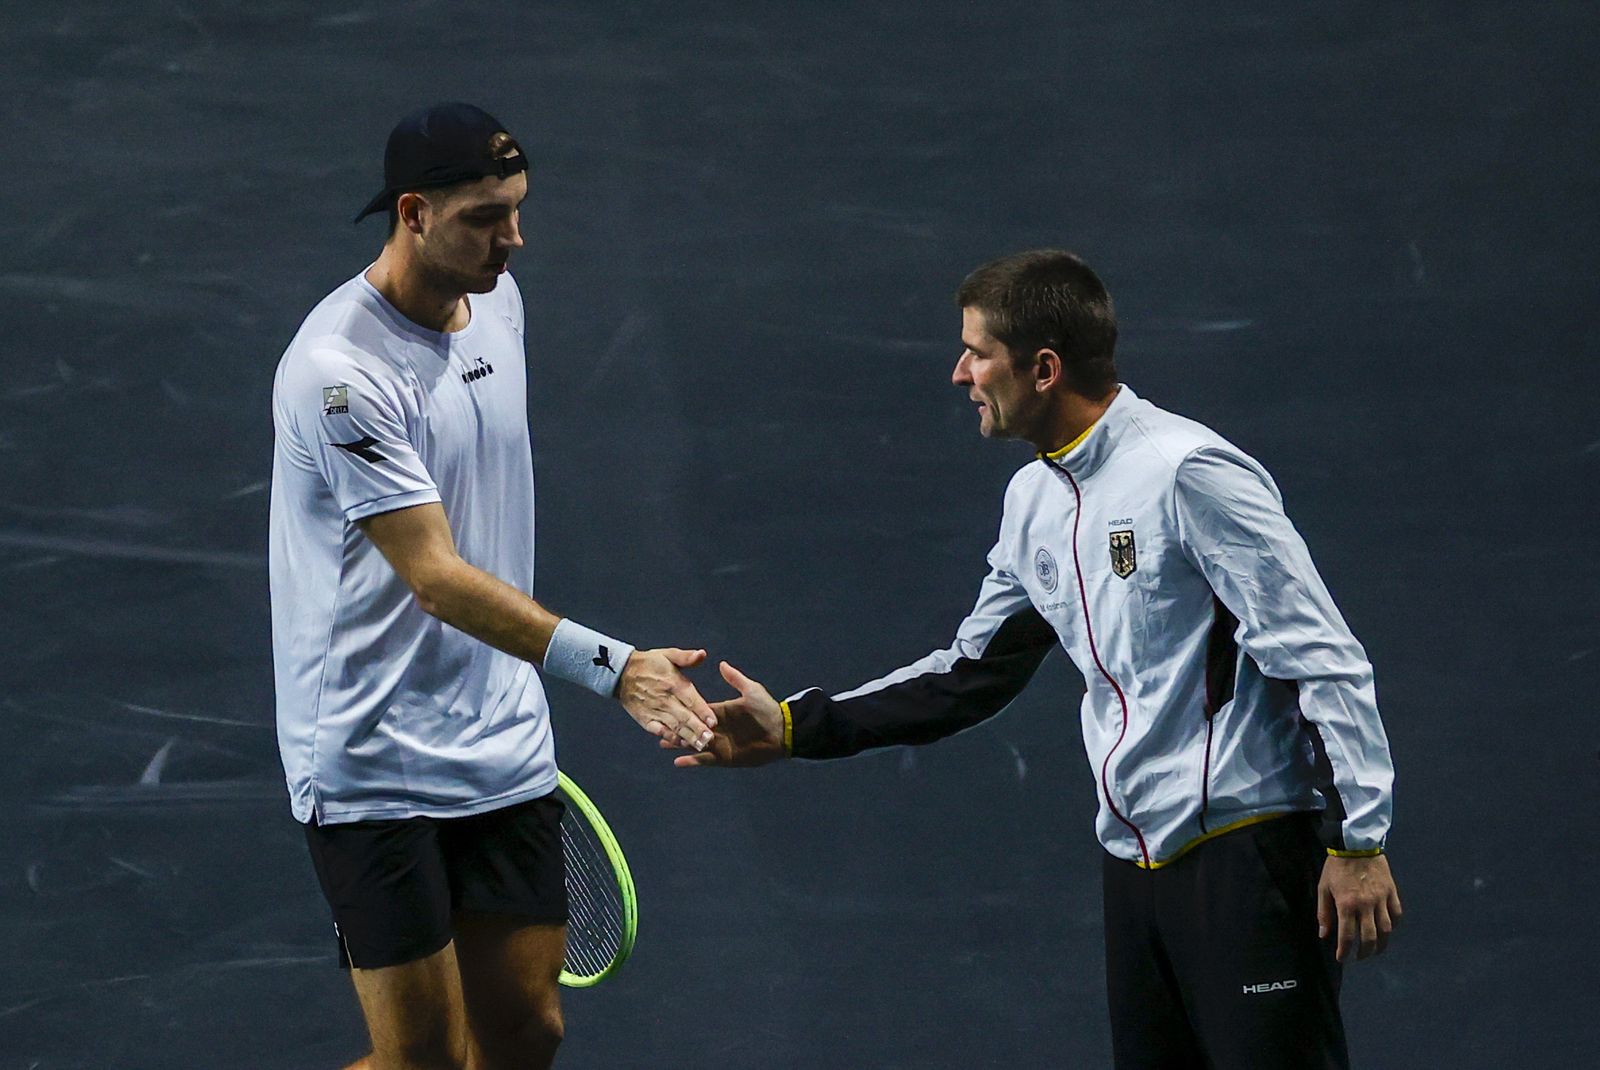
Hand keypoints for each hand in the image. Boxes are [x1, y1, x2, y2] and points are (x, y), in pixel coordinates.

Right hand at [617, 647, 716, 750]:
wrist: (621, 673)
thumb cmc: (649, 663)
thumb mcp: (668, 654)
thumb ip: (686, 657)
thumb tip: (702, 654)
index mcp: (673, 683)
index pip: (691, 699)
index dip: (703, 711)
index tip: (714, 722)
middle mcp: (665, 699)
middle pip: (684, 716)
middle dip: (698, 729)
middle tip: (711, 739)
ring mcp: (655, 711)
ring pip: (675, 726)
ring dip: (688, 737)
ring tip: (701, 746)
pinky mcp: (646, 719)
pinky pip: (659, 730)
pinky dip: (669, 737)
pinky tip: (680, 744)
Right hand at [670, 661, 787, 767]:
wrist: (782, 732)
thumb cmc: (768, 709)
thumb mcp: (751, 690)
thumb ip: (735, 678)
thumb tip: (721, 663)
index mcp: (720, 712)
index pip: (697, 710)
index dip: (683, 709)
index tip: (667, 704)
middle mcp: (717, 729)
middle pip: (691, 727)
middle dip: (675, 727)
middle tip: (657, 724)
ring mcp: (719, 744)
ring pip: (694, 743)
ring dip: (679, 743)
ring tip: (662, 742)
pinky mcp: (724, 758)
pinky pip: (705, 760)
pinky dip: (692, 761)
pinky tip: (677, 761)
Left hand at [1318, 854, 1401, 961]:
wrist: (1356, 844)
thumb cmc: (1336, 867)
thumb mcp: (1323, 887)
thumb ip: (1324, 912)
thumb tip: (1324, 934)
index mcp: (1347, 904)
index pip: (1347, 936)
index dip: (1344, 951)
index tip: (1342, 957)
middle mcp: (1366, 905)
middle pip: (1369, 938)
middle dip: (1364, 952)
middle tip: (1359, 957)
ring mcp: (1382, 899)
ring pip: (1386, 930)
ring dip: (1381, 944)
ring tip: (1374, 950)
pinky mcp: (1392, 892)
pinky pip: (1396, 914)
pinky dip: (1393, 926)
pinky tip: (1386, 930)